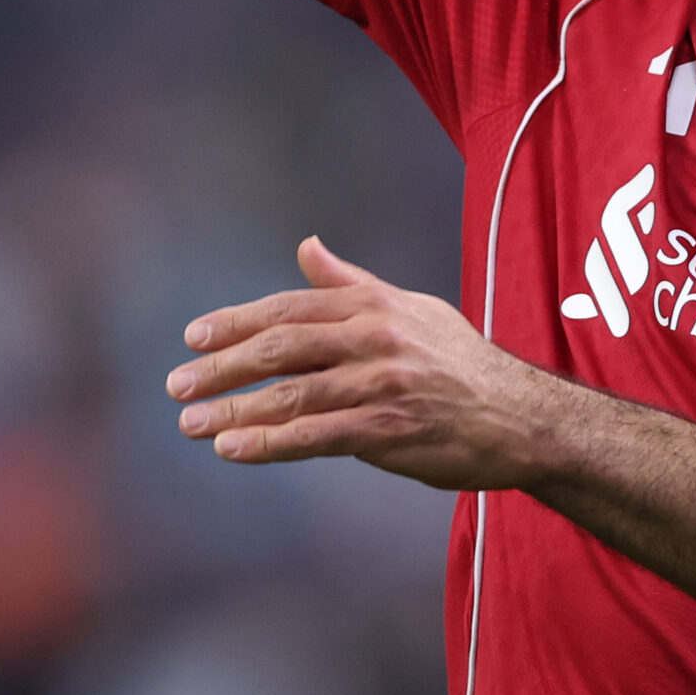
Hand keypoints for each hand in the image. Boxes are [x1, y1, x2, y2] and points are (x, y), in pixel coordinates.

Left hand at [167, 236, 551, 488]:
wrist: (519, 415)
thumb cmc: (460, 362)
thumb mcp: (410, 308)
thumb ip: (351, 283)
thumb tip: (307, 246)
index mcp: (376, 304)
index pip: (290, 307)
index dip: (236, 321)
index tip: (191, 337)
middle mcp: (377, 337)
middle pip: (281, 347)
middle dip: (221, 367)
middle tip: (176, 385)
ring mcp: (382, 384)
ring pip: (290, 394)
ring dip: (232, 409)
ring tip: (190, 424)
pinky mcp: (388, 430)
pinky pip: (315, 435)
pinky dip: (269, 442)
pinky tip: (233, 448)